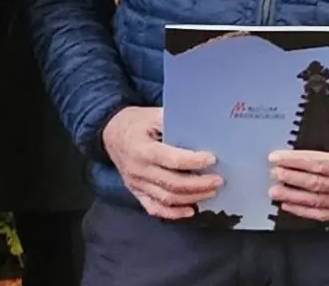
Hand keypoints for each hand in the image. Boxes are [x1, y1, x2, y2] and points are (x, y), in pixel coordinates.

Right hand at [102, 107, 220, 219]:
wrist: (110, 133)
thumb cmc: (135, 123)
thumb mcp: (152, 114)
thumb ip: (173, 121)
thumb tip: (202, 128)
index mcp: (141, 148)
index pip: (171, 159)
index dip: (194, 161)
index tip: (212, 159)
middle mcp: (138, 169)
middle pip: (172, 183)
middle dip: (199, 184)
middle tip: (218, 180)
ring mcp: (136, 183)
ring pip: (167, 198)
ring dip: (192, 197)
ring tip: (210, 192)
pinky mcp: (136, 192)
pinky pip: (154, 208)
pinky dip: (173, 213)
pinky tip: (190, 210)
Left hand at [268, 131, 328, 221]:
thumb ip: (327, 142)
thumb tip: (297, 144)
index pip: (318, 164)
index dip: (294, 161)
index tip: (275, 157)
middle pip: (315, 184)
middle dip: (290, 178)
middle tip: (272, 173)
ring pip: (316, 201)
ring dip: (292, 196)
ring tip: (274, 191)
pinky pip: (323, 213)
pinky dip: (303, 210)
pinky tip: (289, 204)